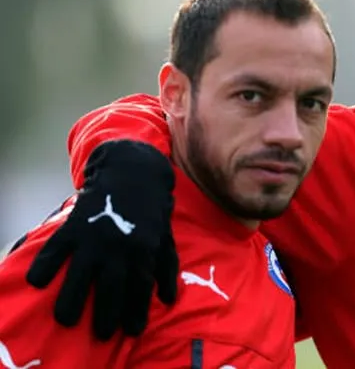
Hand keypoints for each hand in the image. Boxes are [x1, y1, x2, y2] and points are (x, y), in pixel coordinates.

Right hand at [26, 140, 177, 340]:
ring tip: (66, 319)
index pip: (140, 286)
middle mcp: (119, 245)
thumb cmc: (151, 208)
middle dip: (108, 313)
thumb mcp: (165, 235)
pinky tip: (38, 281)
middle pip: (112, 286)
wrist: (132, 170)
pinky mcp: (75, 225)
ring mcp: (95, 235)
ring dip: (73, 298)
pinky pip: (57, 248)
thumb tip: (167, 299)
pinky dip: (45, 264)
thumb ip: (166, 266)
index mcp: (144, 248)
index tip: (132, 331)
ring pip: (81, 273)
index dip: (137, 310)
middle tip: (103, 334)